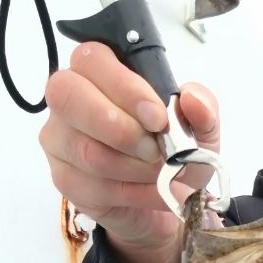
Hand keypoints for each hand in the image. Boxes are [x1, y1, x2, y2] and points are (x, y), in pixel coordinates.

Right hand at [39, 42, 221, 262]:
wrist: (167, 202)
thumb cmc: (175, 154)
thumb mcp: (199, 131)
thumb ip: (203, 108)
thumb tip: (192, 99)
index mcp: (99, 72)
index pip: (93, 59)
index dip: (125, 87)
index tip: (158, 118)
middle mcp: (69, 99)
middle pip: (68, 95)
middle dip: (120, 127)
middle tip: (154, 150)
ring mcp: (60, 140)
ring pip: (86, 149)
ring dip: (134, 167)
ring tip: (160, 175)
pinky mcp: (64, 179)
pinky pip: (91, 184)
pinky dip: (133, 193)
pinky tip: (152, 193)